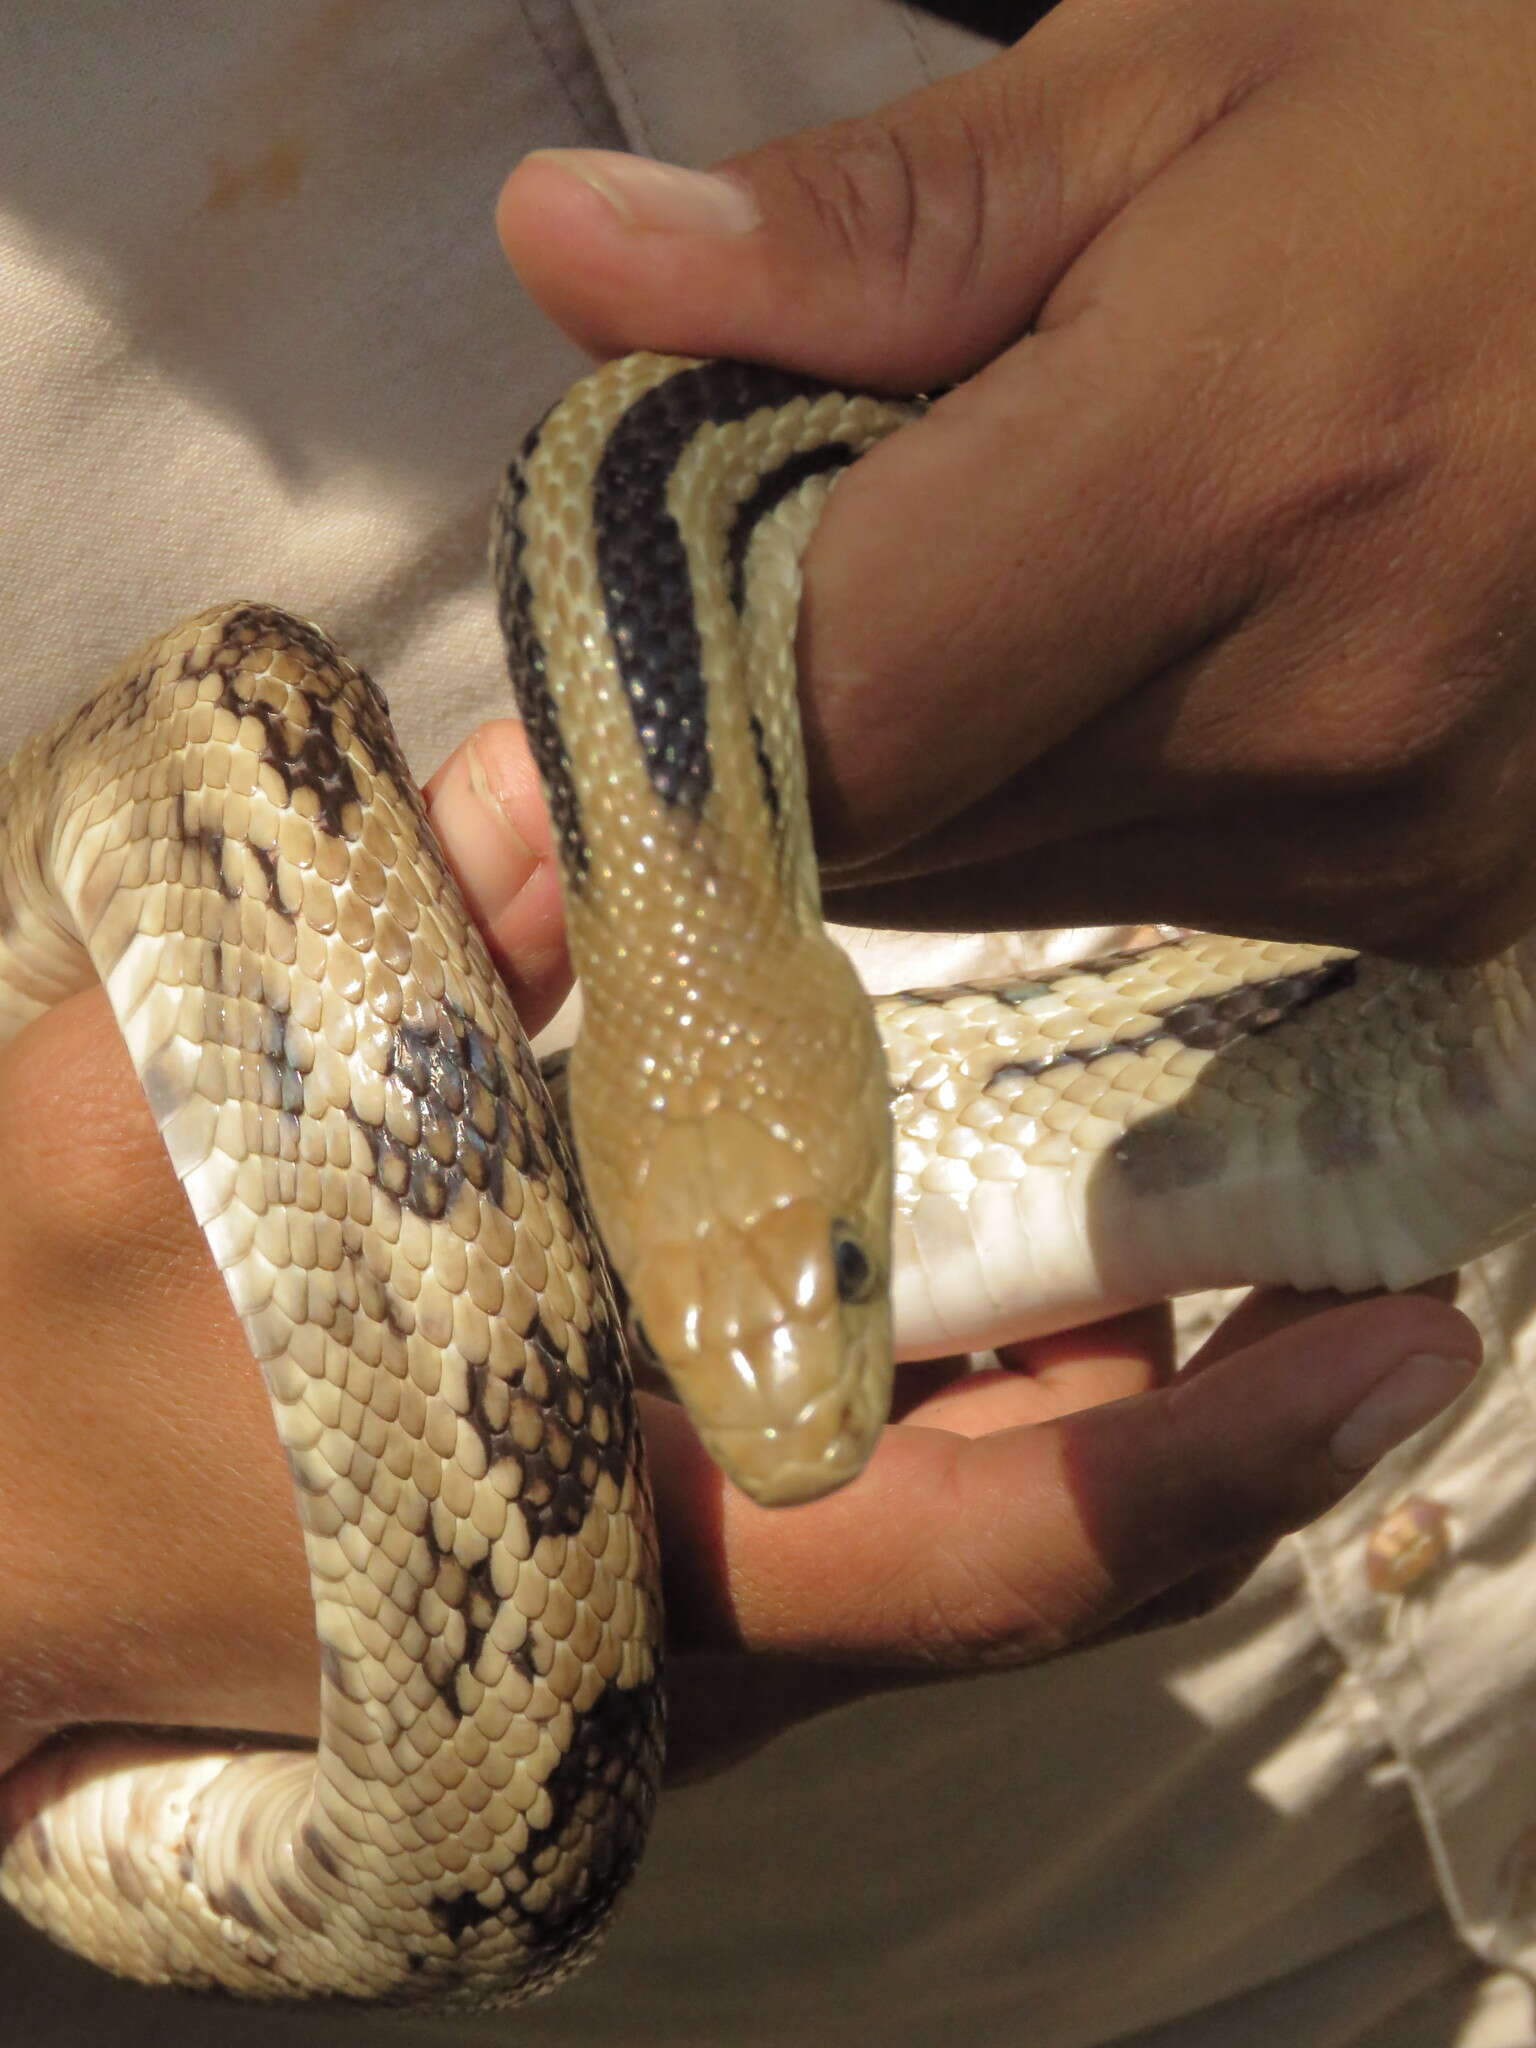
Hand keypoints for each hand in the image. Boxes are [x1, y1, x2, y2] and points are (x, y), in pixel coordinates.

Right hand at [0, 728, 1479, 1788]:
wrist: (4, 1526)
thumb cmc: (75, 1322)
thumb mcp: (206, 1094)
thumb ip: (413, 926)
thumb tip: (596, 773)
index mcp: (592, 1528)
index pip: (969, 1537)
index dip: (1207, 1459)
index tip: (1398, 1341)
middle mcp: (683, 1633)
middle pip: (1033, 1550)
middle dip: (1209, 1403)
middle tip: (1356, 1237)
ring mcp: (687, 1646)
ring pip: (980, 1546)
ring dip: (1120, 1396)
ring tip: (1221, 1229)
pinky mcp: (665, 1613)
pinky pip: (895, 1531)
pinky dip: (995, 1411)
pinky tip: (1037, 1278)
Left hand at [497, 0, 1535, 961]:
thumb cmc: (1458, 115)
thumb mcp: (1166, 87)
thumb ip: (859, 225)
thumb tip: (566, 261)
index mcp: (1244, 462)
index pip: (836, 706)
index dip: (654, 721)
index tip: (564, 694)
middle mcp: (1318, 710)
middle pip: (890, 822)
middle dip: (768, 713)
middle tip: (802, 540)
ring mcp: (1386, 833)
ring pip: (984, 879)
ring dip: (909, 758)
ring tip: (999, 566)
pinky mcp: (1423, 892)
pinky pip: (1106, 891)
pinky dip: (1037, 796)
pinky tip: (1114, 649)